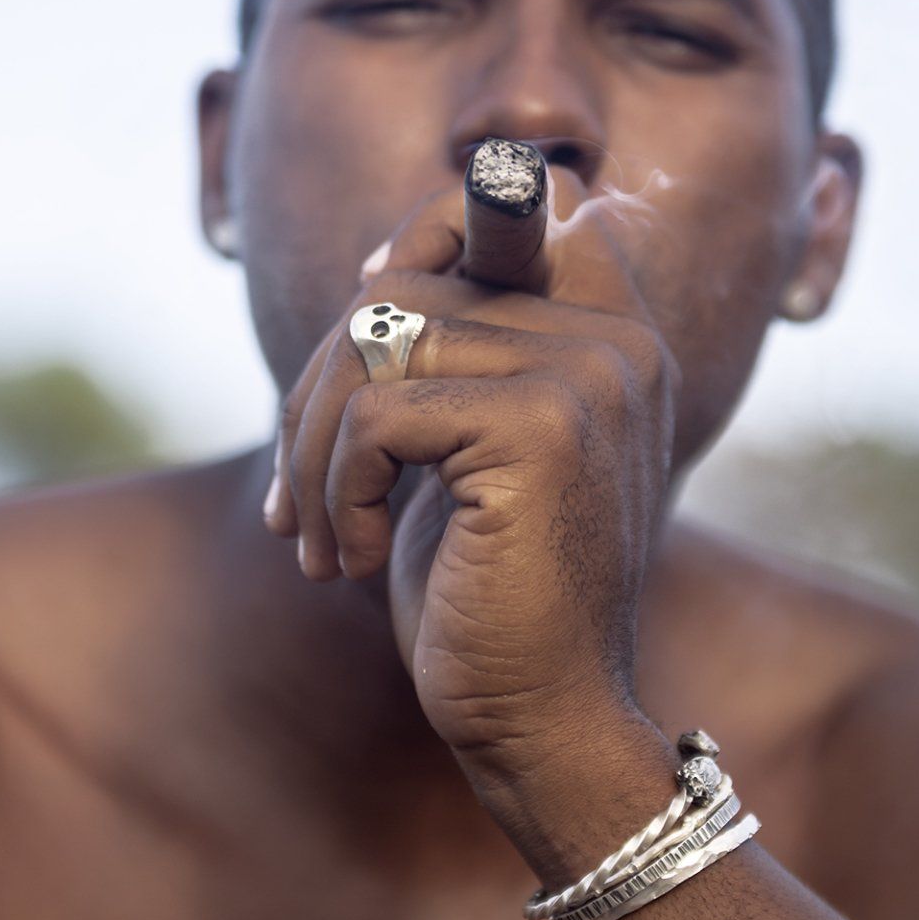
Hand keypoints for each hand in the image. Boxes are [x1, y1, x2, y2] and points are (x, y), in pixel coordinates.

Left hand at [262, 169, 681, 779]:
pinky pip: (375, 411)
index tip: (366, 322)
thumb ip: (451, 352)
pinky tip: (347, 559)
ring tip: (317, 531)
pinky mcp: (540, 428)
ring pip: (376, 336)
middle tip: (302, 488)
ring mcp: (587, 376)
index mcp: (612, 336)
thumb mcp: (464, 452)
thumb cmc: (488, 592)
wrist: (541, 719)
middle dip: (321, 382)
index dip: (426, 234)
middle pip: (407, 282)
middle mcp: (616, 340)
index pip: (523, 199)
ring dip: (313, 443)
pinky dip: (332, 490)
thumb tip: (372, 266)